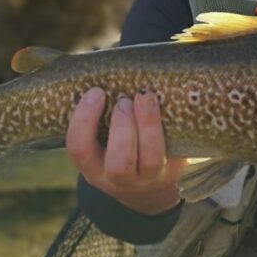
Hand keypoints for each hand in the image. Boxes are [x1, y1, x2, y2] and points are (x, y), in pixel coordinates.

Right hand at [66, 87, 183, 215]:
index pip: (79, 148)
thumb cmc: (120, 149)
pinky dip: (174, 127)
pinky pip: (177, 153)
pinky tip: (171, 104)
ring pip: (151, 159)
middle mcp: (119, 179)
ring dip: (149, 124)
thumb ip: (99, 114)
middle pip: (119, 163)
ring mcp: (149, 179)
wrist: (150, 188)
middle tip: (125, 100)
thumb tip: (102, 68)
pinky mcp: (174, 172)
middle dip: (122, 127)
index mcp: (93, 167)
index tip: (96, 92)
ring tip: (146, 97)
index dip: (85, 120)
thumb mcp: (102, 141)